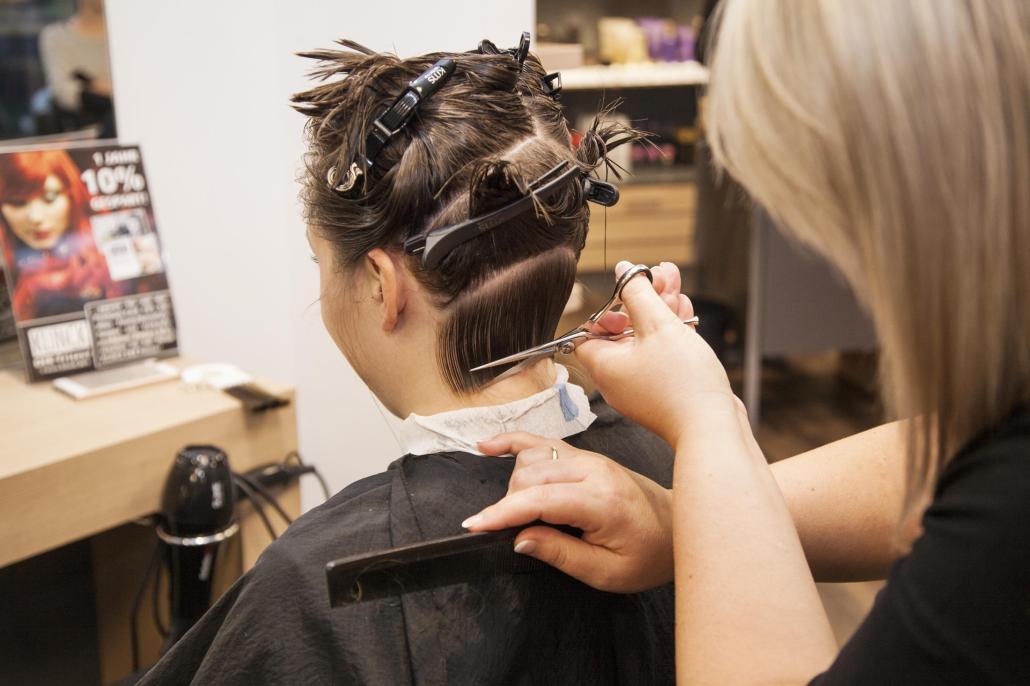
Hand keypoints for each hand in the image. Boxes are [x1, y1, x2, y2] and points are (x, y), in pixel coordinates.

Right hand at [463, 432, 673, 592]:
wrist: (678, 529)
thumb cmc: (648, 554)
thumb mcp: (607, 572)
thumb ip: (561, 554)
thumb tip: (519, 538)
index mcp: (602, 501)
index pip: (540, 499)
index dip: (502, 513)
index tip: (474, 526)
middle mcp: (594, 470)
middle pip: (530, 476)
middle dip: (510, 505)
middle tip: (516, 535)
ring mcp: (588, 458)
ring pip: (531, 459)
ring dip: (514, 485)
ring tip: (521, 514)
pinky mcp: (584, 455)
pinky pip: (541, 441)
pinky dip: (512, 442)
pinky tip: (488, 446)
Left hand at [577, 262, 741, 446]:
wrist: (713, 427)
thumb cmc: (682, 383)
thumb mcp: (657, 325)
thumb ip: (638, 294)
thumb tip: (623, 271)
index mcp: (604, 365)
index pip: (587, 332)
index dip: (606, 308)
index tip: (626, 294)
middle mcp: (618, 378)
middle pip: (622, 330)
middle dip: (641, 298)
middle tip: (658, 276)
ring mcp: (642, 386)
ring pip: (646, 339)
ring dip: (660, 309)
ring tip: (674, 282)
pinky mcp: (664, 389)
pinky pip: (661, 354)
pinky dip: (671, 331)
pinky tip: (684, 309)